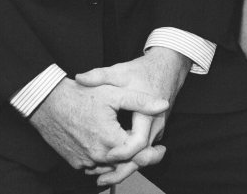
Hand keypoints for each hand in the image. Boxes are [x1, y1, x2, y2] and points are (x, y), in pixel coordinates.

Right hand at [28, 75, 168, 179]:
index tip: (161, 148)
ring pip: (111, 167)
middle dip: (139, 157)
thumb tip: (164, 105)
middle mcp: (98, 156)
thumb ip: (140, 101)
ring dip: (122, 161)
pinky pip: (96, 167)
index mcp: (110, 140)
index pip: (137, 153)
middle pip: (125, 163)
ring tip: (133, 149)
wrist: (48, 103)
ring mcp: (85, 162)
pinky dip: (106, 161)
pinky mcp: (76, 163)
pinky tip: (112, 148)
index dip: (151, 151)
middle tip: (155, 152)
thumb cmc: (81, 95)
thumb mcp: (114, 92)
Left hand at [73, 47, 190, 186]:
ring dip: (125, 167)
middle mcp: (155, 126)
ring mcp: (157, 130)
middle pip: (142, 157)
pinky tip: (113, 163)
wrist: (167, 66)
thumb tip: (79, 78)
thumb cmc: (143, 70)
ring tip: (102, 177)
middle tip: (100, 179)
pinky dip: (130, 158)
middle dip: (122, 170)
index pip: (138, 142)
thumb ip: (100, 75)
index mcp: (147, 113)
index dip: (123, 152)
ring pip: (143, 156)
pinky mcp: (155, 131)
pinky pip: (144, 150)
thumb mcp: (121, 71)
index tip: (107, 155)